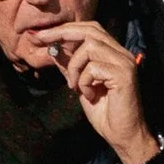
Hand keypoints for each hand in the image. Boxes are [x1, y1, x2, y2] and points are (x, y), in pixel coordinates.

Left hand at [20, 18, 153, 163]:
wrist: (121, 134)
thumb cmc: (103, 111)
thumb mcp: (79, 85)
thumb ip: (70, 66)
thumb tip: (53, 48)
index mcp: (112, 53)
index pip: (89, 29)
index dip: (64, 29)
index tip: (39, 35)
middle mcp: (121, 53)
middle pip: (90, 30)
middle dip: (61, 33)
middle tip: (40, 39)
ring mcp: (124, 62)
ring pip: (89, 47)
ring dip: (74, 66)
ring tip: (75, 86)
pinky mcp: (124, 74)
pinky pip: (93, 67)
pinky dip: (84, 82)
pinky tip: (90, 95)